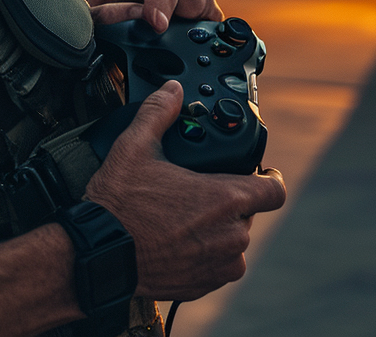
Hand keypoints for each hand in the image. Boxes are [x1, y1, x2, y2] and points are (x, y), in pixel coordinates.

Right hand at [84, 80, 285, 301]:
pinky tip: (176, 239)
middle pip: (248, 212)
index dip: (269, 177)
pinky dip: (204, 253)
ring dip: (218, 229)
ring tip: (184, 217)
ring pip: (233, 241)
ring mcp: (219, 264)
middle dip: (228, 201)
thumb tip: (172, 90)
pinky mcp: (205, 285)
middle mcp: (230, 235)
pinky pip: (217, 265)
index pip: (274, 190)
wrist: (101, 251)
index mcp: (223, 199)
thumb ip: (159, 112)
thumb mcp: (135, 146)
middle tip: (196, 190)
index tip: (261, 173)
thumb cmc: (119, 202)